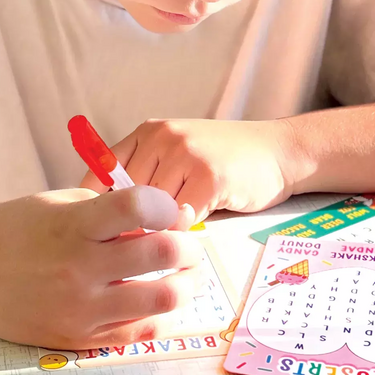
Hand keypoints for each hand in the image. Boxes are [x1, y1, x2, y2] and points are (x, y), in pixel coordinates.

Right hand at [0, 186, 201, 349]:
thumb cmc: (12, 229)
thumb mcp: (59, 203)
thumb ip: (112, 211)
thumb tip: (171, 222)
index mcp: (73, 225)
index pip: (141, 207)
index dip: (168, 206)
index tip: (169, 211)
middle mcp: (78, 268)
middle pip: (164, 254)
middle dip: (188, 246)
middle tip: (188, 244)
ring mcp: (79, 308)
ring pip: (163, 299)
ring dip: (184, 283)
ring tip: (183, 275)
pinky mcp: (75, 338)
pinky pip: (139, 332)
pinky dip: (160, 315)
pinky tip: (158, 301)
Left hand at [81, 119, 297, 221]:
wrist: (279, 152)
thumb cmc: (225, 160)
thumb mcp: (178, 155)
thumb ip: (148, 176)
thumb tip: (106, 219)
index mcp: (148, 132)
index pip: (102, 170)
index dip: (95, 205)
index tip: (95, 230)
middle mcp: (163, 138)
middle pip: (125, 197)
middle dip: (131, 223)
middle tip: (134, 242)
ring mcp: (186, 155)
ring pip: (153, 211)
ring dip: (160, 230)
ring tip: (171, 233)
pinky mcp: (209, 177)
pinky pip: (180, 219)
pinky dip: (184, 232)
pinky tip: (193, 230)